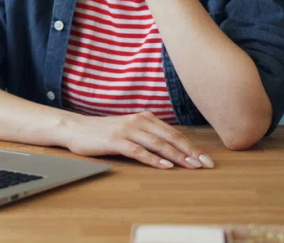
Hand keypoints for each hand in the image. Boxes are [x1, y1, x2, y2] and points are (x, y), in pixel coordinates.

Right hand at [62, 111, 214, 169]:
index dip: (192, 146)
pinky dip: (153, 159)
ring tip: (191, 166)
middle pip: (170, 138)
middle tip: (206, 164)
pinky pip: (138, 151)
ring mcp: (127, 129)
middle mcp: (139, 121)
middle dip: (191, 151)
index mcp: (145, 117)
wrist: (77, 128)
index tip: (206, 158)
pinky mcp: (116, 140)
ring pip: (158, 144)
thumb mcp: (130, 129)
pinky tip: (165, 166)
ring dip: (177, 156)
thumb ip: (149, 134)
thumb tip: (172, 148)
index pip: (174, 133)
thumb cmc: (105, 132)